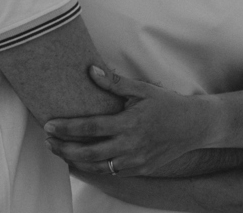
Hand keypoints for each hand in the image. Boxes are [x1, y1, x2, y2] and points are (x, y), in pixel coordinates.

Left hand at [44, 65, 209, 176]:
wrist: (195, 126)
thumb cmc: (167, 105)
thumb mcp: (142, 89)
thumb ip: (114, 83)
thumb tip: (91, 71)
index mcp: (129, 124)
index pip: (90, 128)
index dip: (67, 128)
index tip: (49, 124)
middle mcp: (131, 146)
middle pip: (88, 153)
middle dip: (64, 148)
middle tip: (47, 139)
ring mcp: (136, 161)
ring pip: (98, 167)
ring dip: (75, 160)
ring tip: (59, 150)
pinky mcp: (140, 169)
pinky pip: (112, 172)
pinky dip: (93, 167)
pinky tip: (81, 160)